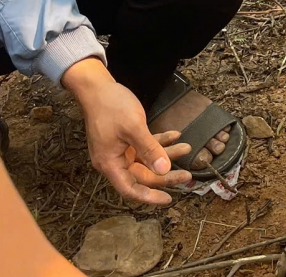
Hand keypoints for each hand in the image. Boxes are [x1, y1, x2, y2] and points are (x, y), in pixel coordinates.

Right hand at [62, 58, 192, 204]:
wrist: (97, 86)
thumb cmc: (112, 107)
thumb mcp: (133, 128)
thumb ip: (149, 149)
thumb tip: (164, 170)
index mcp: (110, 164)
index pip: (130, 189)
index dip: (149, 197)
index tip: (169, 199)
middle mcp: (114, 160)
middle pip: (143, 175)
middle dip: (165, 174)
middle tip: (188, 174)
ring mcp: (120, 150)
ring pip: (147, 159)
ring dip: (166, 154)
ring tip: (188, 148)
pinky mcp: (126, 139)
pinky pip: (145, 145)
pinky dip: (160, 141)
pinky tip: (176, 135)